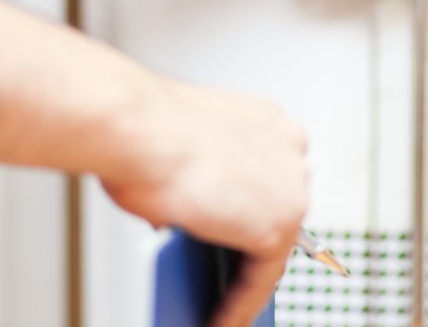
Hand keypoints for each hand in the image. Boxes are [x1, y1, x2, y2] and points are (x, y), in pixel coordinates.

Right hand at [102, 83, 309, 326]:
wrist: (137, 129)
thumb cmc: (143, 129)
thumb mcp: (177, 152)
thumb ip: (197, 183)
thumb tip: (190, 218)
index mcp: (266, 120)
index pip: (267, 177)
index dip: (251, 208)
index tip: (240, 232)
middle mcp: (287, 148)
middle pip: (274, 211)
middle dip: (250, 244)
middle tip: (227, 276)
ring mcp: (290, 187)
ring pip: (271, 249)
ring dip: (244, 280)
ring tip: (221, 306)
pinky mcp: (279, 227)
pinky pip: (262, 279)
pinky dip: (238, 305)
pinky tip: (219, 320)